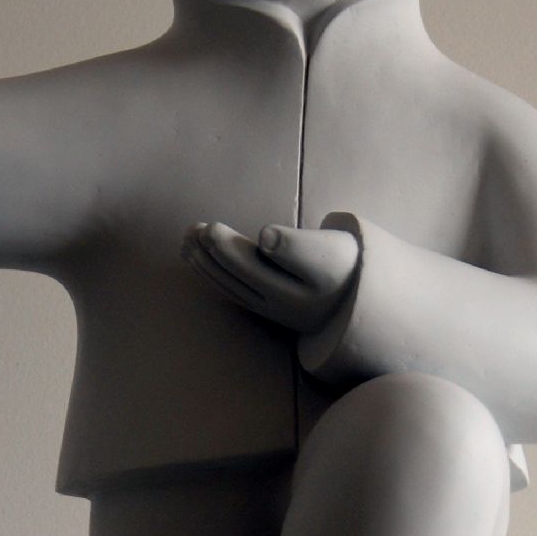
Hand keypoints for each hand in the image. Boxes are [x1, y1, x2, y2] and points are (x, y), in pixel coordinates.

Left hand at [182, 220, 359, 332]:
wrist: (348, 296)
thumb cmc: (338, 259)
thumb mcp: (328, 247)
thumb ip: (297, 244)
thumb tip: (264, 237)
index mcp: (311, 280)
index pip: (274, 262)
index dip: (241, 245)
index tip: (217, 226)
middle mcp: (288, 300)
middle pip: (245, 274)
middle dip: (216, 250)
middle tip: (194, 227)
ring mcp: (272, 308)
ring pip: (233, 285)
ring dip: (206, 262)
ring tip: (187, 237)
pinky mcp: (262, 309)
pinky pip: (231, 292)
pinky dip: (210, 274)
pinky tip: (194, 257)